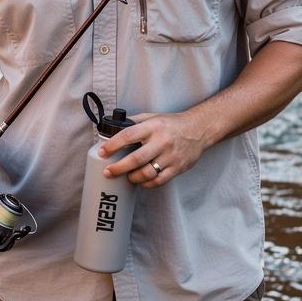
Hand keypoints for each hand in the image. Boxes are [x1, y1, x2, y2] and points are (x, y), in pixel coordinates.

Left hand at [99, 110, 213, 187]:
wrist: (199, 129)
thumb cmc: (172, 123)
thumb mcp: (153, 116)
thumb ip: (135, 122)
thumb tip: (114, 127)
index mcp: (153, 126)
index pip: (128, 135)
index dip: (113, 145)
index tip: (103, 152)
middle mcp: (161, 141)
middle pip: (136, 159)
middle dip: (119, 168)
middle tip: (108, 171)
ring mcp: (170, 156)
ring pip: (147, 173)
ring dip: (133, 178)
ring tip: (126, 177)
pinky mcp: (178, 168)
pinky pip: (159, 181)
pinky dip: (147, 184)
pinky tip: (141, 181)